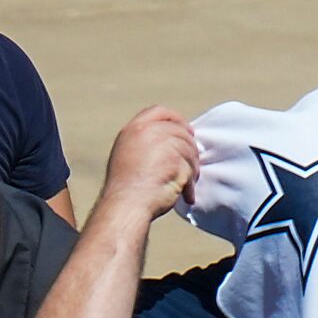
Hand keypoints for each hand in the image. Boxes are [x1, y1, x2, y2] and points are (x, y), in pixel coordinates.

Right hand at [100, 107, 197, 221]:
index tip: (188, 130)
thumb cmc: (125, 190)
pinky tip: (185, 196)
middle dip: (190, 149)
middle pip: (181, 131)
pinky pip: (191, 169)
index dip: (176, 119)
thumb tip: (174, 143)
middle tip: (193, 166)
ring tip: (187, 185)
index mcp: (133, 129)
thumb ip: (145, 144)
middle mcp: (147, 132)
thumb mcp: (127, 157)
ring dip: (192, 169)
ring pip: (189, 150)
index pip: (159, 112)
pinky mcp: (174, 159)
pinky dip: (190, 185)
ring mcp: (161, 144)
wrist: (125, 206)